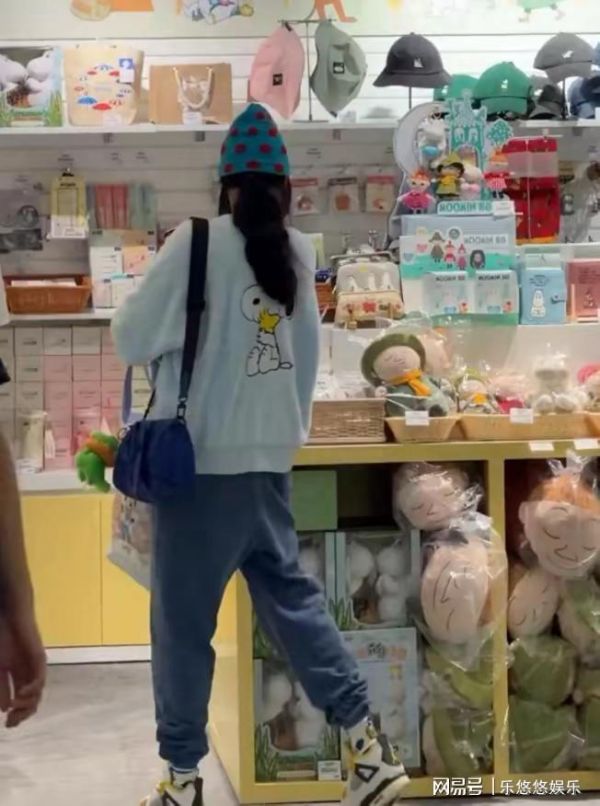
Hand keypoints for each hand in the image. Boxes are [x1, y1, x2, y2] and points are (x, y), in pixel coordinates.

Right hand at [0, 608, 45, 727]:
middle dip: (23, 714)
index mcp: (18, 675)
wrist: (8, 616)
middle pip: (32, 700)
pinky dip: (32, 690)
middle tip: (11, 723)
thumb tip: (5, 709)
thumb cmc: (1, 639)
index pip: (21, 701)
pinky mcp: (39, 659)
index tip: (8, 725)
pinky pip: (40, 678)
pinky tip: (21, 695)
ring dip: (27, 704)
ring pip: (38, 692)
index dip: (16, 715)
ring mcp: (35, 667)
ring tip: (14, 709)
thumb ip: (1, 686)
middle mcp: (29, 673)